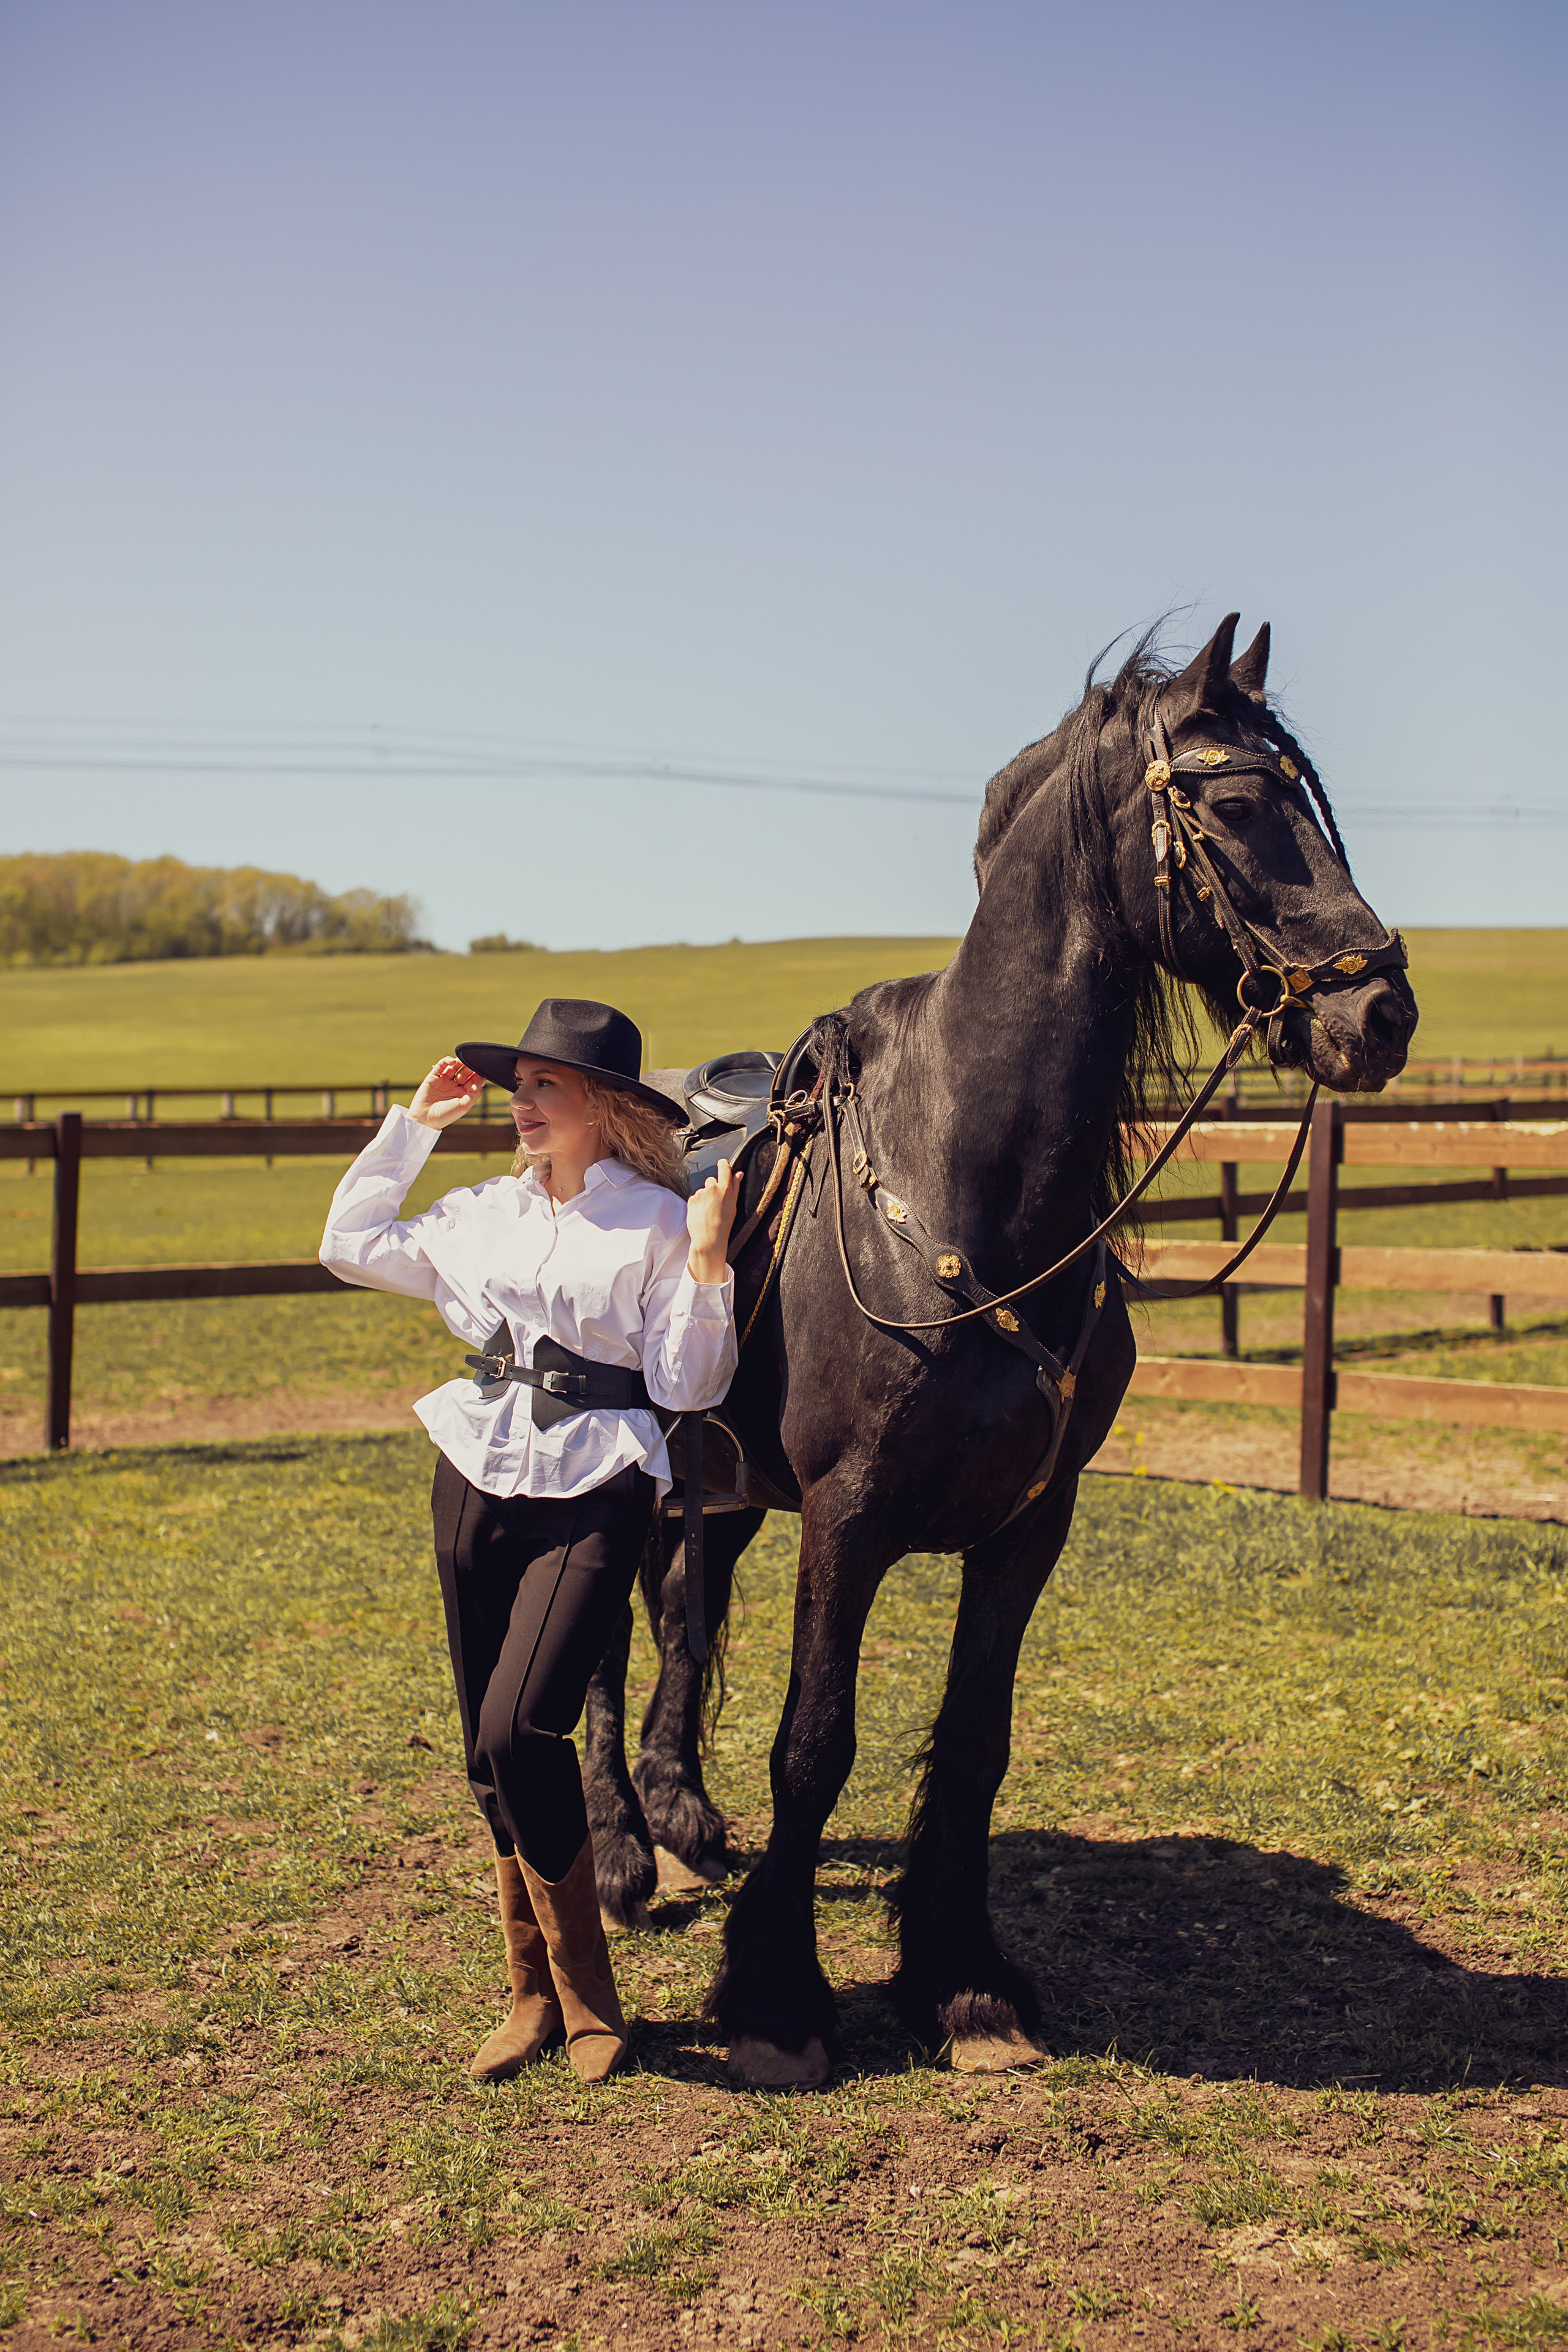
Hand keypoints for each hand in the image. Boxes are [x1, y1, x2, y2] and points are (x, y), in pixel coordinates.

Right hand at [408, 1057, 486, 1131]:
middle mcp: (454, 1086)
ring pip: (454, 1067)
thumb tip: (482, 1079)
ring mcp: (444, 1080)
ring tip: (464, 1060)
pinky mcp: (434, 1076)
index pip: (473, 1080)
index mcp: (463, 1093)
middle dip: (470, 1067)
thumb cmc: (445, 1116)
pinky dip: (447, 1061)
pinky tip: (452, 1061)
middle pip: (465, 1072)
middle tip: (474, 1062)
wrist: (425, 1118)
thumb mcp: (464, 1106)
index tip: (483, 1069)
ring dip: (460, 1062)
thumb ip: (474, 1093)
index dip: (478, 1075)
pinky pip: (441, 1065)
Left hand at [686, 1159, 738, 1282]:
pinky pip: (695, 1197)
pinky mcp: (691, 1199)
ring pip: (703, 1190)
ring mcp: (700, 1193)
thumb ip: (735, 1187)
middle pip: (712, 1180)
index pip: (724, 1168)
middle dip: (713, 1188)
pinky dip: (697, 1203)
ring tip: (708, 1211)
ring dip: (705, 1197)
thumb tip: (739, 1174)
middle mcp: (712, 1188)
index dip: (723, 1164)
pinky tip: (701, 1213)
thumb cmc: (724, 1224)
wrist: (708, 1238)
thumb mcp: (733, 1205)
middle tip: (716, 1203)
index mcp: (725, 1189)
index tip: (722, 1163)